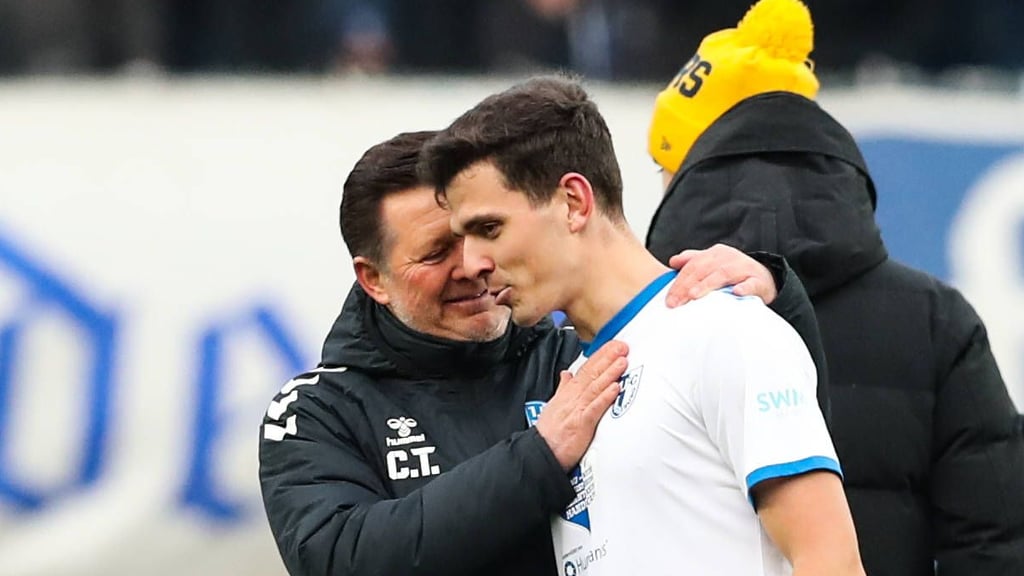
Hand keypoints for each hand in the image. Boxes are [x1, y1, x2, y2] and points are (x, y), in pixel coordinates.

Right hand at [536, 340, 627, 470]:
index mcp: (568, 392)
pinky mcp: (581, 423)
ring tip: (622, 361)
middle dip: (607, 358)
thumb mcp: (554, 404)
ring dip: (609, 372)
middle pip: (592, 373)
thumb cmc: (549, 431)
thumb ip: (563, 388)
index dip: (600, 356)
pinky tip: (615, 387)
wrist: (541, 451)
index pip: (586, 368)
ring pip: (595, 386)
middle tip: (622, 346)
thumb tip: (566, 373)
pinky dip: (605, 397)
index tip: (612, 345)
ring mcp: (577, 409)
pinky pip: (595, 407)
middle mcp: (573, 397)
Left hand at [666, 243, 776, 306]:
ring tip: (694, 296)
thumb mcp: (713, 264)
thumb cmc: (733, 274)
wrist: (765, 279)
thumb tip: (673, 261)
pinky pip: (751, 283)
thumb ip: (693, 261)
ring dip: (708, 284)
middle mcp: (729, 258)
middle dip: (687, 286)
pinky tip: (736, 293)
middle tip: (676, 302)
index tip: (669, 299)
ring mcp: (744, 268)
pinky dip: (744, 287)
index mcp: (716, 254)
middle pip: (704, 269)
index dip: (679, 281)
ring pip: (724, 274)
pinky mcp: (759, 281)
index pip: (693, 265)